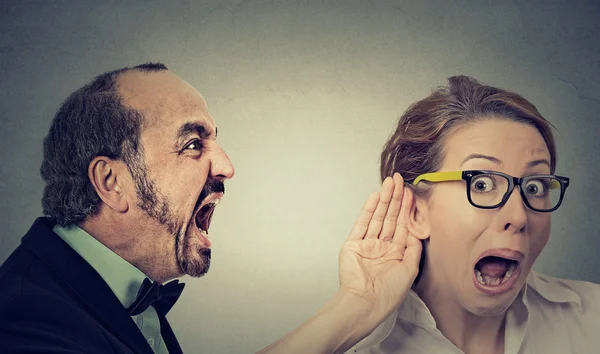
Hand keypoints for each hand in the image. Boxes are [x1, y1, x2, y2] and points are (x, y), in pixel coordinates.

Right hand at [338, 173, 421, 325]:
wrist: (365, 303)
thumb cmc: (388, 293)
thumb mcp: (409, 271)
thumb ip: (414, 249)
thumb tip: (417, 231)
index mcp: (396, 254)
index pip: (403, 226)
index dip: (407, 209)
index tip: (411, 193)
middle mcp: (381, 247)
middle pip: (390, 218)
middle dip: (396, 199)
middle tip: (399, 180)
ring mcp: (367, 245)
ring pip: (377, 217)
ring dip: (384, 200)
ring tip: (389, 183)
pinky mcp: (353, 244)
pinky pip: (362, 224)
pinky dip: (368, 210)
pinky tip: (375, 197)